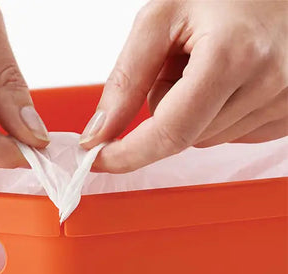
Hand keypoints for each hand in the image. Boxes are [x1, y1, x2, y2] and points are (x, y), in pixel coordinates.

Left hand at [80, 0, 287, 172]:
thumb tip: (100, 131)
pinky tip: (230, 79)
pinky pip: (233, 134)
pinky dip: (217, 113)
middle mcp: (267, 84)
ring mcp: (284, 102)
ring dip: (192, 111)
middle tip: (180, 62)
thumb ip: (126, 79)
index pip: (170, 131)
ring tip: (210, 63)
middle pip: (184, 137)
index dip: (129, 153)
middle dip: (166, 107)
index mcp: (232, 55)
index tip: (100, 159)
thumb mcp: (161, 18)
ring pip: (206, 139)